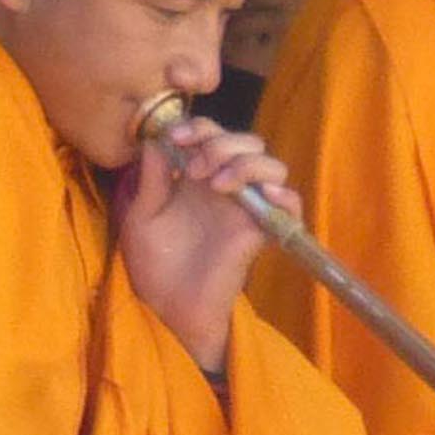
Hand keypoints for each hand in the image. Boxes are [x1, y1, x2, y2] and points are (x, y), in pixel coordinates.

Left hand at [122, 120, 290, 370]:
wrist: (168, 307)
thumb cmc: (154, 264)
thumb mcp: (143, 214)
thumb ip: (152, 177)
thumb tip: (157, 138)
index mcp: (198, 177)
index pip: (212, 134)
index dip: (199, 127)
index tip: (176, 138)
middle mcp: (226, 188)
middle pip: (246, 143)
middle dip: (222, 143)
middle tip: (195, 167)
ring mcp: (247, 209)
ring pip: (271, 167)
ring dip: (246, 164)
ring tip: (217, 183)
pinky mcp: (262, 233)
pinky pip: (291, 207)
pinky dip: (284, 195)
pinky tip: (260, 196)